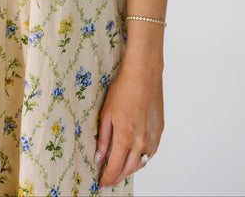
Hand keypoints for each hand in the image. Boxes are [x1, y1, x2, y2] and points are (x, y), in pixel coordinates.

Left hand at [95, 60, 163, 187]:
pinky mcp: (160, 132)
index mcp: (125, 138)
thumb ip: (103, 138)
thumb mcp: (106, 113)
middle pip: (128, 169)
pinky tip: (135, 157)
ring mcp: (152, 138)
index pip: (115, 167)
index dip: (107, 178)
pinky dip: (142, 159)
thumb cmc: (123, 90)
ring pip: (141, 164)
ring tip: (120, 170)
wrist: (144, 75)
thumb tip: (99, 156)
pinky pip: (150, 153)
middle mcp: (141, 142)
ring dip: (130, 170)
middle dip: (117, 177)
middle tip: (108, 179)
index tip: (101, 183)